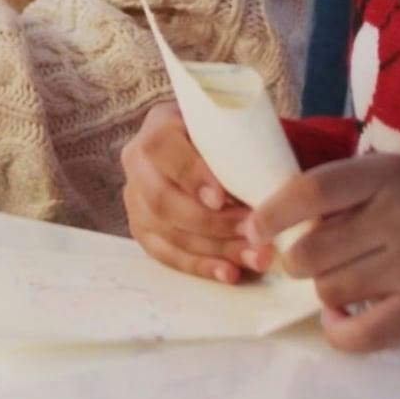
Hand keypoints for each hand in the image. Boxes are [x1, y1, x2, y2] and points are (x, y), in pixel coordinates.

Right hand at [123, 104, 267, 283]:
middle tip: (253, 231)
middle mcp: (137, 162)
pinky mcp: (142, 230)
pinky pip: (167, 255)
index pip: (162, 148)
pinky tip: (230, 272)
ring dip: (216, 249)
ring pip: (168, 232)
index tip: (223, 197)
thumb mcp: (230, 128)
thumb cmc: (227, 137)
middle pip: (162, 200)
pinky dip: (202, 266)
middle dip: (212, 222)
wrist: (211, 151)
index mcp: (158, 126)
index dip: (191, 175)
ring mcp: (135, 200)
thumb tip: (264, 187)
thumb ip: (238, 146)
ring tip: (256, 256)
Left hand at [245, 153, 399, 352]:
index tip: (255, 230)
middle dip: (300, 262)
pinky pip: (360, 333)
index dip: (271, 213)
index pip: (311, 191)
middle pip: (311, 251)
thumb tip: (277, 225)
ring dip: (326, 293)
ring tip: (348, 283)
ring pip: (330, 290)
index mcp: (386, 175)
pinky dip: (339, 332)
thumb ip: (346, 193)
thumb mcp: (397, 176)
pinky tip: (343, 320)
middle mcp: (398, 216)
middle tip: (317, 261)